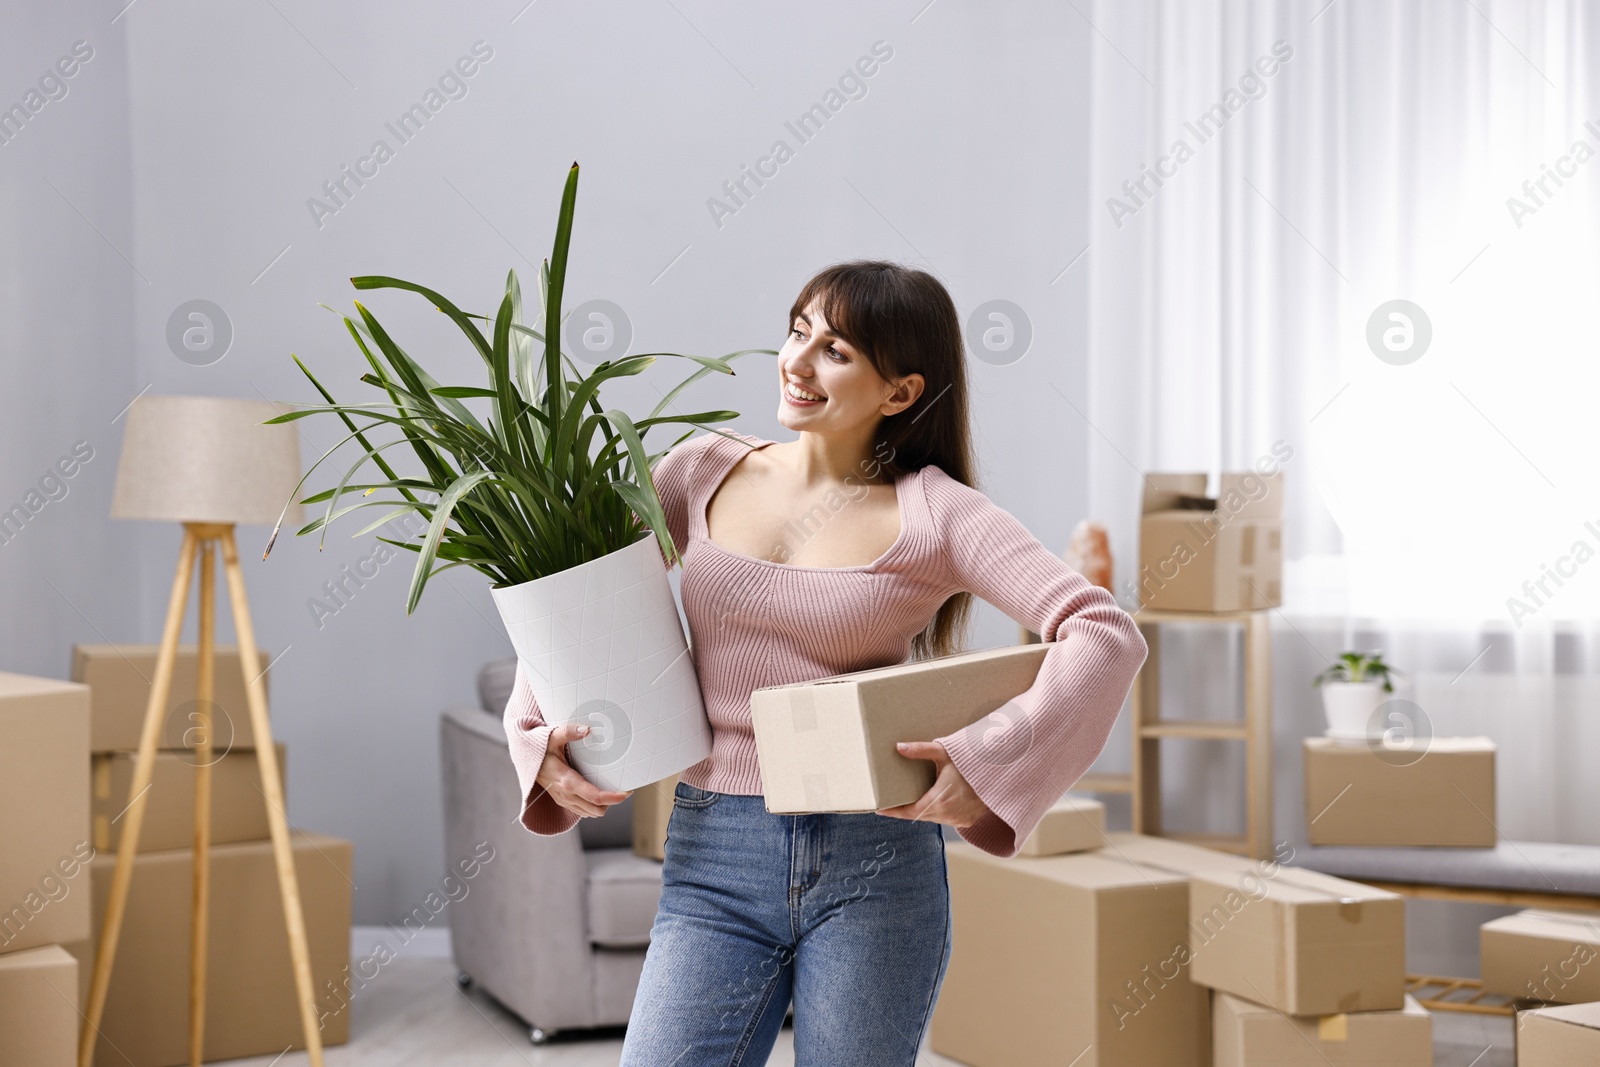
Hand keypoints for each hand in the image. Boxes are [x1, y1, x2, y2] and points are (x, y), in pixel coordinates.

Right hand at [536, 722, 632, 817]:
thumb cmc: (539, 749)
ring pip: (592, 813)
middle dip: (612, 802)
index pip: (595, 796)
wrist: (526, 761)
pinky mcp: (564, 802)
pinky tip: (599, 792)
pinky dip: (594, 805)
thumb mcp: (552, 737)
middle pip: (597, 810)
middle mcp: (566, 795)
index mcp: (566, 781)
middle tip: (622, 788)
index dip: (613, 797)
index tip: (627, 792)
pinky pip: (584, 811)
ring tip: (612, 789)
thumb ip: (568, 732)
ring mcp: (564, 801)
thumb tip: (586, 730)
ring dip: (604, 805)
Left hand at [876, 740, 990, 828]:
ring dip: (923, 810)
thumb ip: (921, 750)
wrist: (1001, 774)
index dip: (893, 812)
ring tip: (911, 800)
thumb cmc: (972, 761)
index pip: (909, 812)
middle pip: (919, 816)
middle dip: (906, 810)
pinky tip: (935, 801)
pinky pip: (946, 820)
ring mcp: (959, 820)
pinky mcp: (967, 821)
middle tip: (892, 801)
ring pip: (933, 818)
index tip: (878, 809)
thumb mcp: (945, 753)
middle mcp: (948, 815)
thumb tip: (899, 747)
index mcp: (939, 800)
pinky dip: (939, 812)